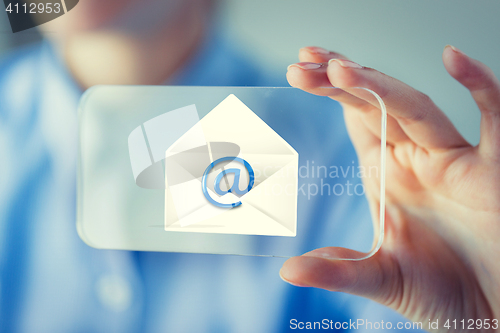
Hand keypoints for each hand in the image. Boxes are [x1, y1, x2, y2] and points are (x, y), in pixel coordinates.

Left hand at [281, 46, 499, 331]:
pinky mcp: (494, 170)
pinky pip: (493, 119)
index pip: (356, 119)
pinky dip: (480, 87)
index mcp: (388, 174)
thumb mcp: (381, 278)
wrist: (490, 314)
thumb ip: (337, 270)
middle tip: (304, 62)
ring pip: (415, 107)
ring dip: (379, 84)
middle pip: (375, 104)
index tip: (299, 71)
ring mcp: (453, 160)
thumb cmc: (441, 293)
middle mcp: (416, 159)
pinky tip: (455, 58)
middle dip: (340, 80)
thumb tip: (288, 270)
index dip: (330, 92)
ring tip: (337, 67)